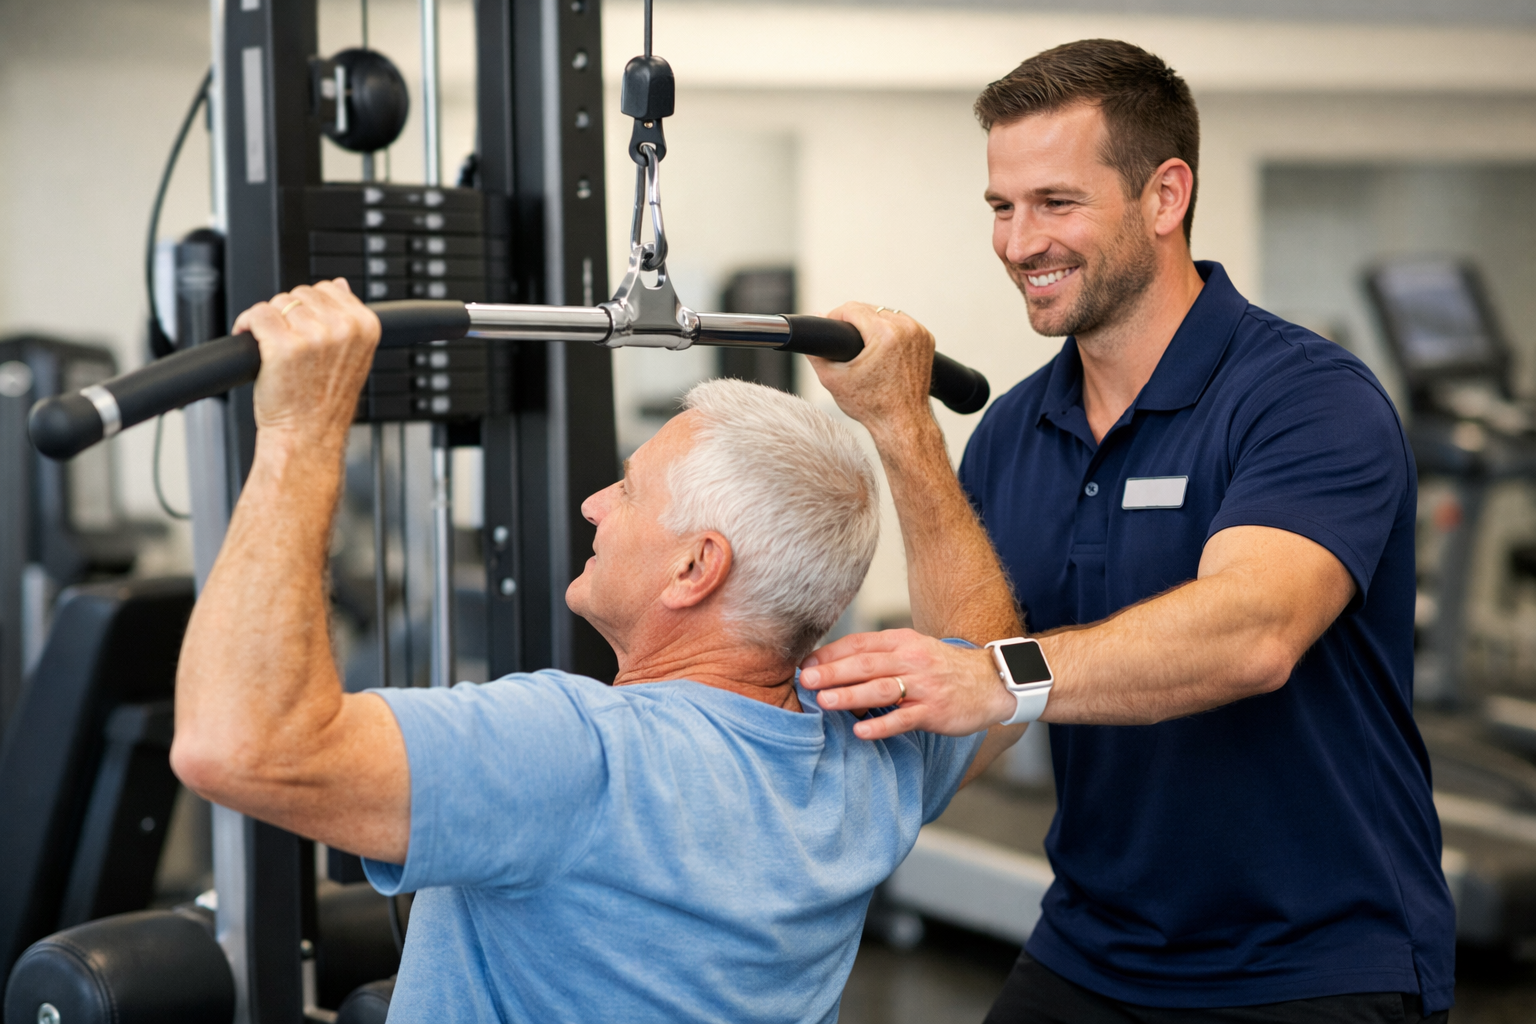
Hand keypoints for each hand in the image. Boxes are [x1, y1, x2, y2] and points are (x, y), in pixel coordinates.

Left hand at [232, 279, 380, 448]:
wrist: (308, 436)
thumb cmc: (325, 403)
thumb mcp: (354, 356)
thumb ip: (348, 319)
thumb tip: (340, 284)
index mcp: (365, 326)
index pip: (330, 288)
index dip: (311, 309)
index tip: (306, 331)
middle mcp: (343, 328)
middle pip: (301, 293)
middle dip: (290, 315)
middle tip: (291, 347)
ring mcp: (314, 336)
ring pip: (278, 302)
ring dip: (269, 322)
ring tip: (275, 351)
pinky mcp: (283, 344)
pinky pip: (256, 314)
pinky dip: (247, 326)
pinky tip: (255, 345)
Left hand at [799, 629, 1016, 739]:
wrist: (991, 682)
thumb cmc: (942, 668)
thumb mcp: (912, 651)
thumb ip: (878, 658)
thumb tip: (834, 671)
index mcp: (902, 641)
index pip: (859, 643)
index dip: (831, 653)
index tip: (806, 664)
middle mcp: (911, 660)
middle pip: (866, 664)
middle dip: (833, 671)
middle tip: (806, 680)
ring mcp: (923, 686)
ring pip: (881, 688)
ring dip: (851, 695)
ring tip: (824, 701)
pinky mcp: (934, 711)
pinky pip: (904, 718)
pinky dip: (881, 724)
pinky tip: (861, 731)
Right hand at [808, 302, 937, 438]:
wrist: (903, 422)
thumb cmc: (873, 406)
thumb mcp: (834, 379)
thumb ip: (817, 352)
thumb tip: (813, 320)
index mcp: (885, 334)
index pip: (852, 308)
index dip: (834, 316)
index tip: (829, 328)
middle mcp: (906, 329)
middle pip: (869, 309)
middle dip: (853, 321)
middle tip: (844, 341)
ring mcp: (919, 334)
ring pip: (886, 314)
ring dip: (872, 323)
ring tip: (861, 344)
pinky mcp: (926, 340)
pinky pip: (902, 324)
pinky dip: (890, 331)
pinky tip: (881, 346)